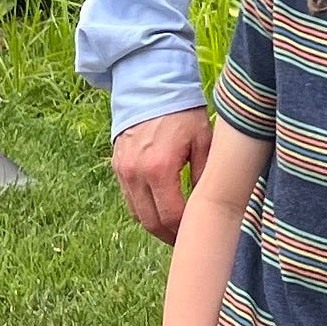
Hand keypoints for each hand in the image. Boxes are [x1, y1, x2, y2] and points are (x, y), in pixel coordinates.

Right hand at [114, 107, 212, 242]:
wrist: (149, 86)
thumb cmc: (182, 112)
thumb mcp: (203, 141)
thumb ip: (205, 175)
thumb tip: (209, 204)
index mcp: (160, 168)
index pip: (172, 216)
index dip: (184, 231)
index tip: (196, 235)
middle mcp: (136, 174)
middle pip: (151, 222)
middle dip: (169, 235)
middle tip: (186, 239)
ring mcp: (123, 171)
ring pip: (137, 214)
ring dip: (155, 225)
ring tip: (175, 228)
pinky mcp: (117, 167)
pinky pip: (129, 199)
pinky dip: (144, 209)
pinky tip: (160, 209)